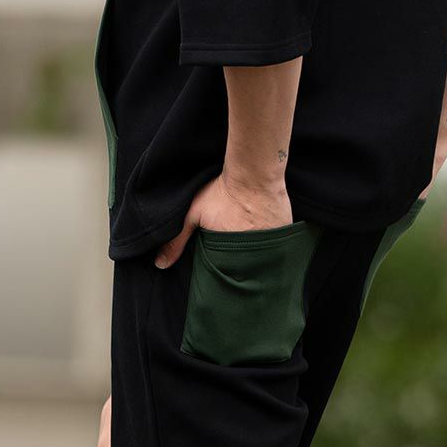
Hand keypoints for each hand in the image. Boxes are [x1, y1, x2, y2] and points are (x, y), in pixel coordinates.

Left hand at [154, 170, 293, 267]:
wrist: (253, 173)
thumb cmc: (222, 192)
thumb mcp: (193, 214)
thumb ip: (176, 241)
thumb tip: (160, 264)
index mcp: (230, 252)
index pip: (228, 272)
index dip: (226, 267)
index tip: (224, 261)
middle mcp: (254, 252)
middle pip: (248, 266)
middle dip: (243, 263)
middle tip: (238, 250)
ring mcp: (272, 243)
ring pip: (266, 257)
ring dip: (260, 252)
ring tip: (254, 242)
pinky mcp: (286, 232)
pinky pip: (281, 245)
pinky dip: (275, 242)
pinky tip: (269, 233)